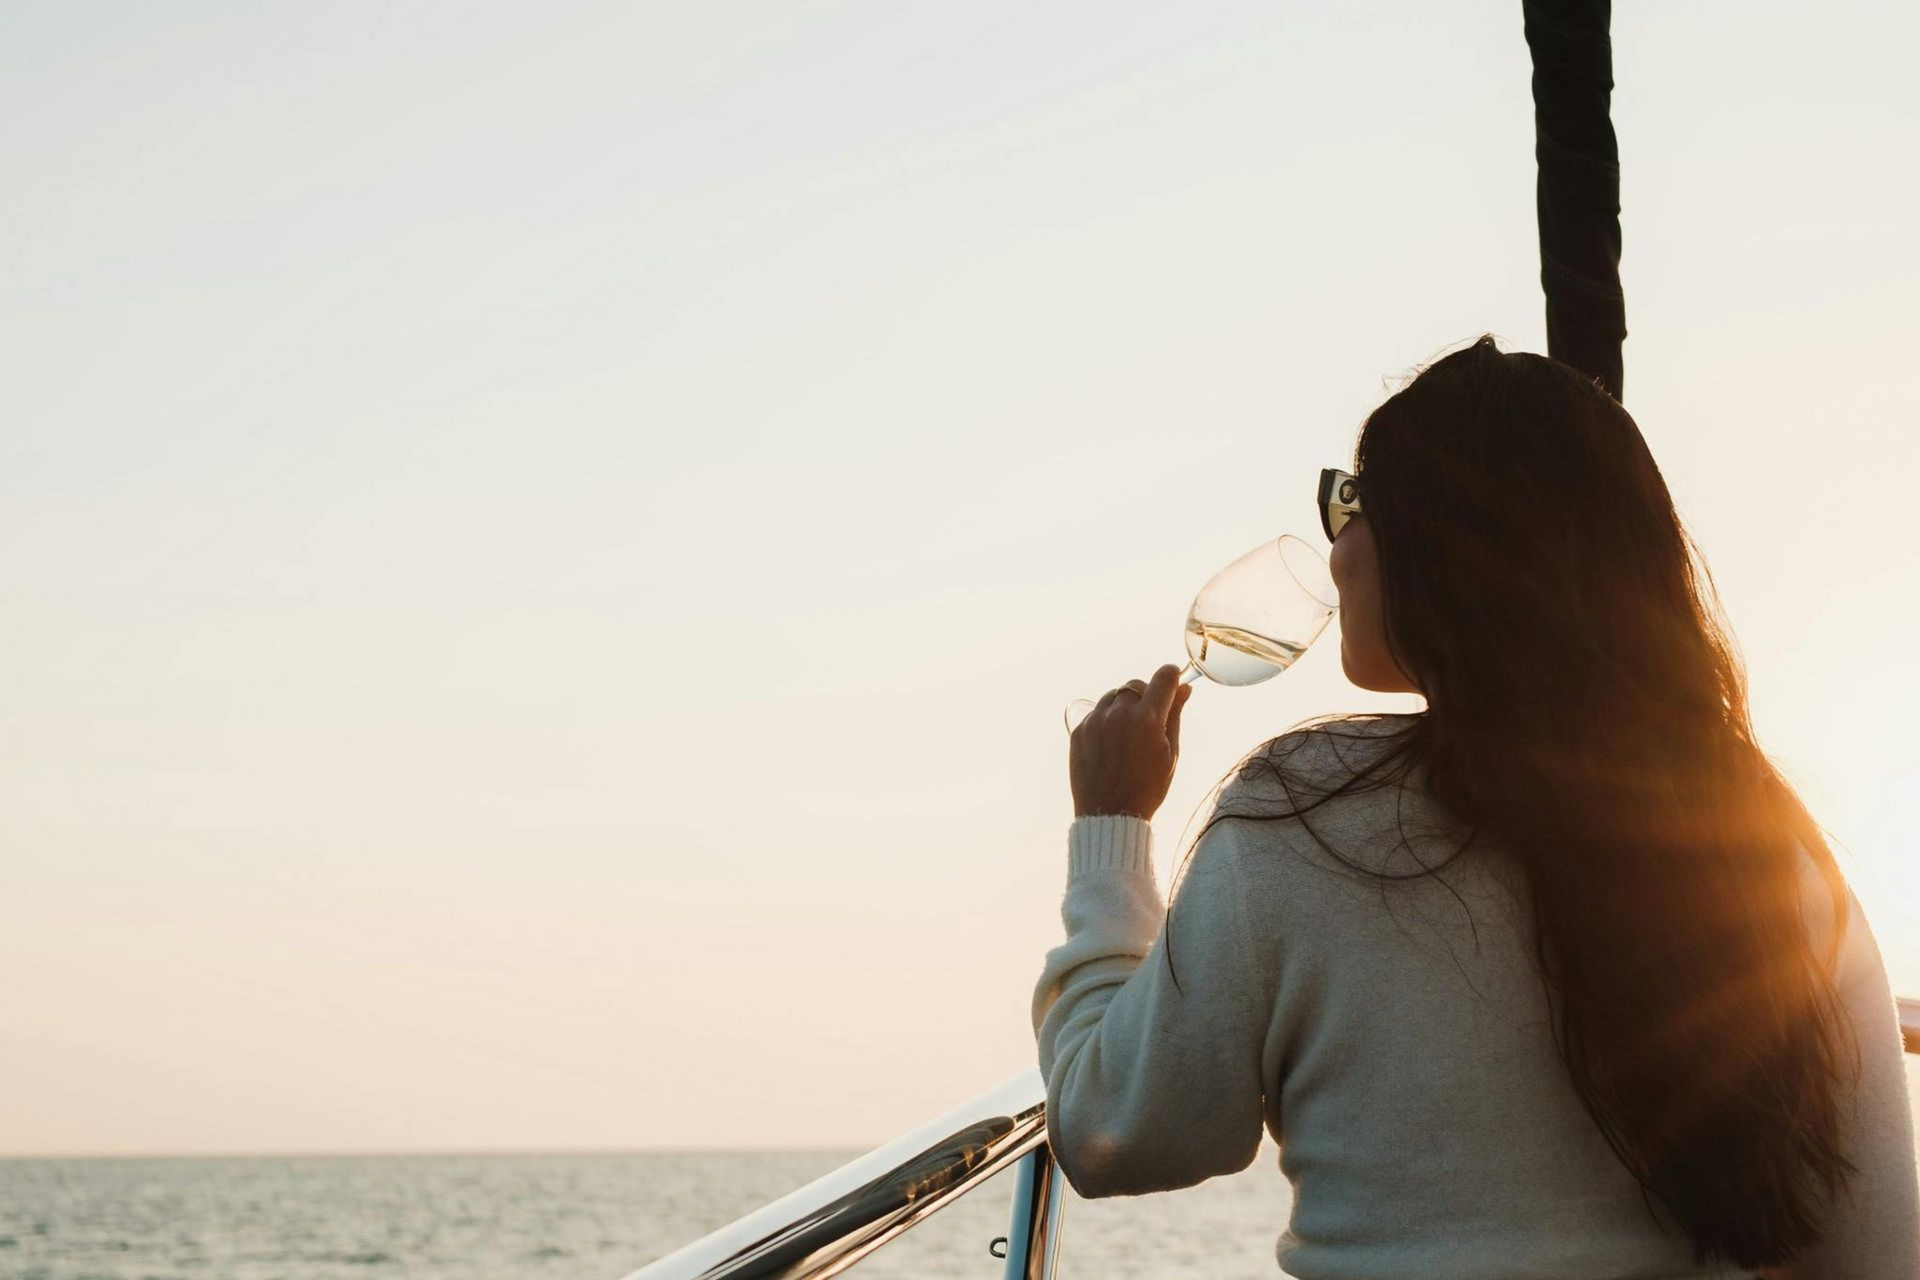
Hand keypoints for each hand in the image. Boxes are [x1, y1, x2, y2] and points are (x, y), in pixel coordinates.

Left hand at [1069, 664, 1192, 819]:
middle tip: (1151, 720)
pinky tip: (1113, 743)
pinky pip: (1097, 712)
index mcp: (1147, 718)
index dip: (1172, 677)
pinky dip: (1107, 719)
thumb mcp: (1171, 753)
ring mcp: (1095, 720)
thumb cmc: (1148, 787)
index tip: (1174, 683)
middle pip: (1136, 685)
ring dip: (1125, 706)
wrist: (1110, 814)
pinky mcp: (1079, 730)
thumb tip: (1184, 689)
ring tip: (1129, 735)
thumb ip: (1175, 715)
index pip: (1164, 677)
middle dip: (1147, 695)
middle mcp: (1119, 713)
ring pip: (1114, 696)